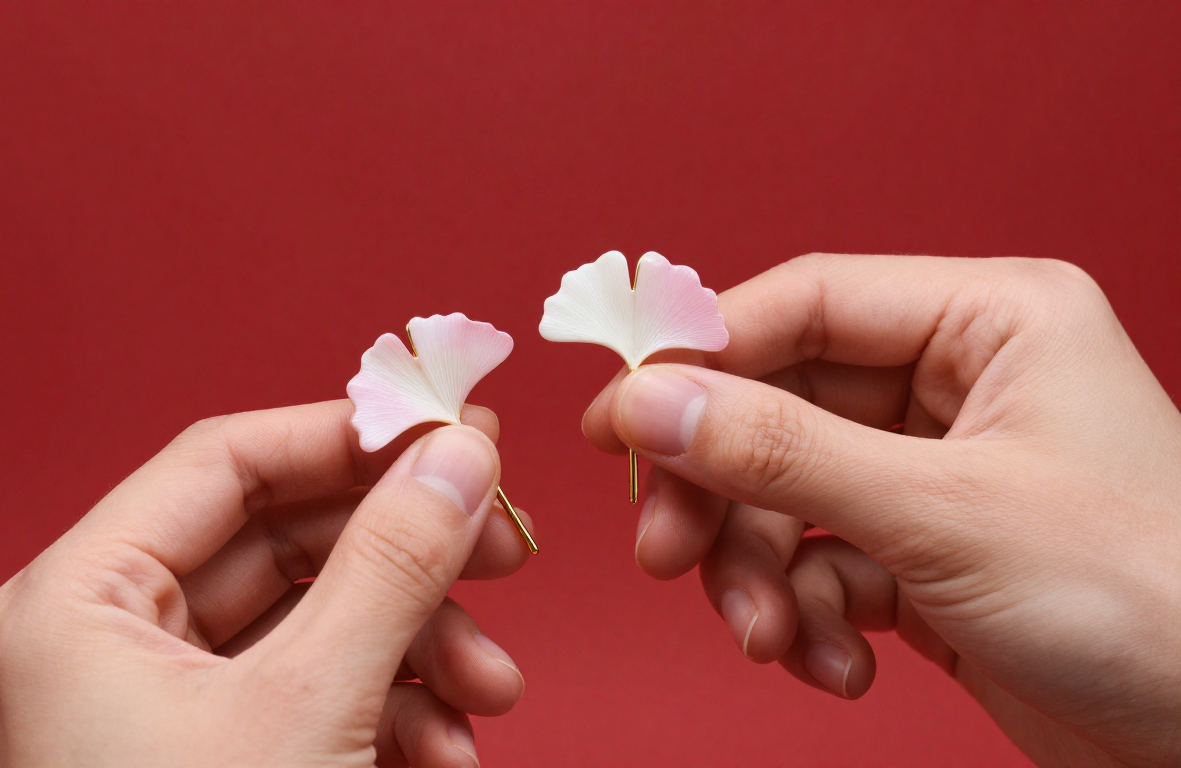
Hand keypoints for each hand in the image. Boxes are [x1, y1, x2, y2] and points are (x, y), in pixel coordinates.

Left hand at [0, 401, 532, 766]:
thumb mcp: (310, 709)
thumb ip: (391, 566)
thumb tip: (458, 456)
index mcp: (81, 602)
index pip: (226, 460)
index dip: (349, 436)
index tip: (454, 432)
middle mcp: (112, 640)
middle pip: (286, 543)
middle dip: (408, 559)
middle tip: (505, 547)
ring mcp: (164, 707)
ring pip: (317, 624)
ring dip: (420, 649)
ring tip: (493, 692)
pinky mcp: (215, 759)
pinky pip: (317, 695)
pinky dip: (396, 712)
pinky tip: (449, 751)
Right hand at [584, 254, 1180, 767]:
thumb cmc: (1151, 604)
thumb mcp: (944, 517)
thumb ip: (783, 453)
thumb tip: (650, 403)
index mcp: (992, 321)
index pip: (807, 303)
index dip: (703, 356)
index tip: (619, 419)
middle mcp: (962, 384)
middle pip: (782, 406)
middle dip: (725, 493)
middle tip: (668, 553)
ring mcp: (942, 472)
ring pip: (791, 494)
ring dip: (764, 573)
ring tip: (773, 640)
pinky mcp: (930, 553)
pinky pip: (827, 561)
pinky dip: (813, 616)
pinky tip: (841, 667)